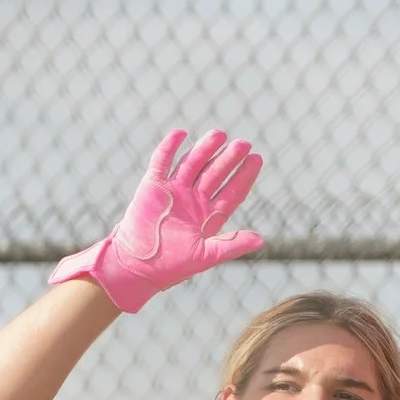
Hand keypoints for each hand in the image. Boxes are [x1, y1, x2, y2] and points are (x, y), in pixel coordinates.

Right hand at [48, 129, 264, 311]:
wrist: (138, 266)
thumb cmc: (172, 265)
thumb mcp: (206, 256)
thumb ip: (232, 245)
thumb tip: (261, 241)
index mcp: (208, 216)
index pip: (232, 191)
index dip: (244, 176)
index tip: (256, 159)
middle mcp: (193, 200)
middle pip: (215, 173)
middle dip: (228, 158)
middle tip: (243, 143)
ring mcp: (173, 191)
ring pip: (193, 164)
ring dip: (205, 149)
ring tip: (220, 134)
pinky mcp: (153, 186)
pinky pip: (162, 162)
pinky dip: (170, 148)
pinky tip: (181, 134)